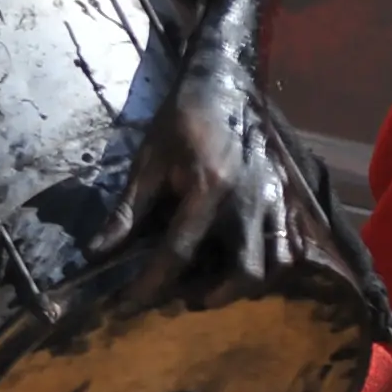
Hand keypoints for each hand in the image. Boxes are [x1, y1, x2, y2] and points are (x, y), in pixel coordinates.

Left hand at [109, 53, 295, 287]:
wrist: (224, 86)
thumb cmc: (179, 122)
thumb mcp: (146, 161)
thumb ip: (126, 211)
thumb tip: (97, 252)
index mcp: (207, 188)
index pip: (177, 251)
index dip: (151, 284)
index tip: (127, 305)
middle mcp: (249, 200)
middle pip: (243, 271)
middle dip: (211, 294)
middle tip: (182, 296)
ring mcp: (276, 201)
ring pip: (275, 266)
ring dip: (245, 286)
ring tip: (212, 285)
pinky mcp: (291, 199)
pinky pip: (294, 247)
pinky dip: (275, 267)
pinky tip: (249, 266)